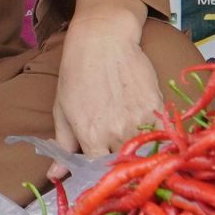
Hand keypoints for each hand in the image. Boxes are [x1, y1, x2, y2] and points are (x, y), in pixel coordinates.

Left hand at [50, 0, 160, 178]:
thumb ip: (62, 146)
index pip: (99, 174)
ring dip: (139, 153)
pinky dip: (155, 138)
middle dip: (121, 167)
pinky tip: (147, 131)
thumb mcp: (63, 109)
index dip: (100, 176)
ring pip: (145, 153)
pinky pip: (160, 135)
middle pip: (124, 166)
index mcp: (90, 136)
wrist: (104, 38)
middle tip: (119, 159)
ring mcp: (139, 121)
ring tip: (132, 145)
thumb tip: (54, 176)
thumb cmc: (77, 72)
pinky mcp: (156, 108)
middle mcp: (116, 133)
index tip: (102, 174)